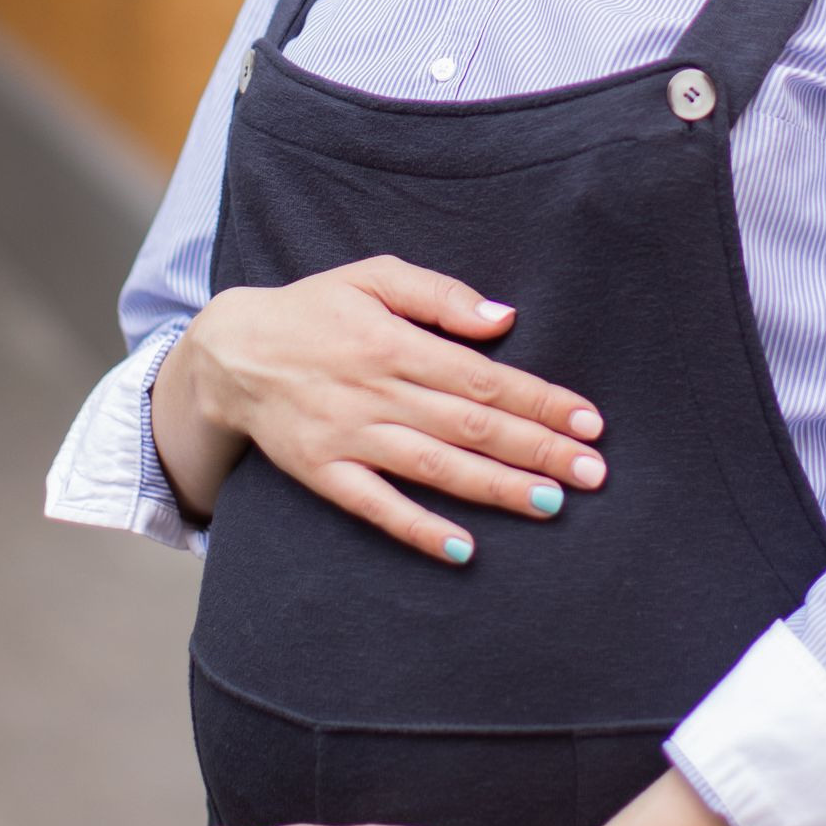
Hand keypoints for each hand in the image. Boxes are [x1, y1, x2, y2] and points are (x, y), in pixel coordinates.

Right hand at [152, 255, 605, 559]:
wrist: (232, 352)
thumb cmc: (315, 310)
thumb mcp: (373, 276)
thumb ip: (440, 294)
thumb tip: (504, 320)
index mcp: (395, 342)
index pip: (482, 377)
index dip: (539, 400)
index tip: (588, 421)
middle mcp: (376, 391)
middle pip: (469, 425)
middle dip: (536, 448)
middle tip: (594, 472)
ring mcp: (349, 436)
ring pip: (434, 467)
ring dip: (494, 487)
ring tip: (551, 503)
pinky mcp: (323, 473)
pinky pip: (375, 507)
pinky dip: (418, 528)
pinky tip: (463, 549)